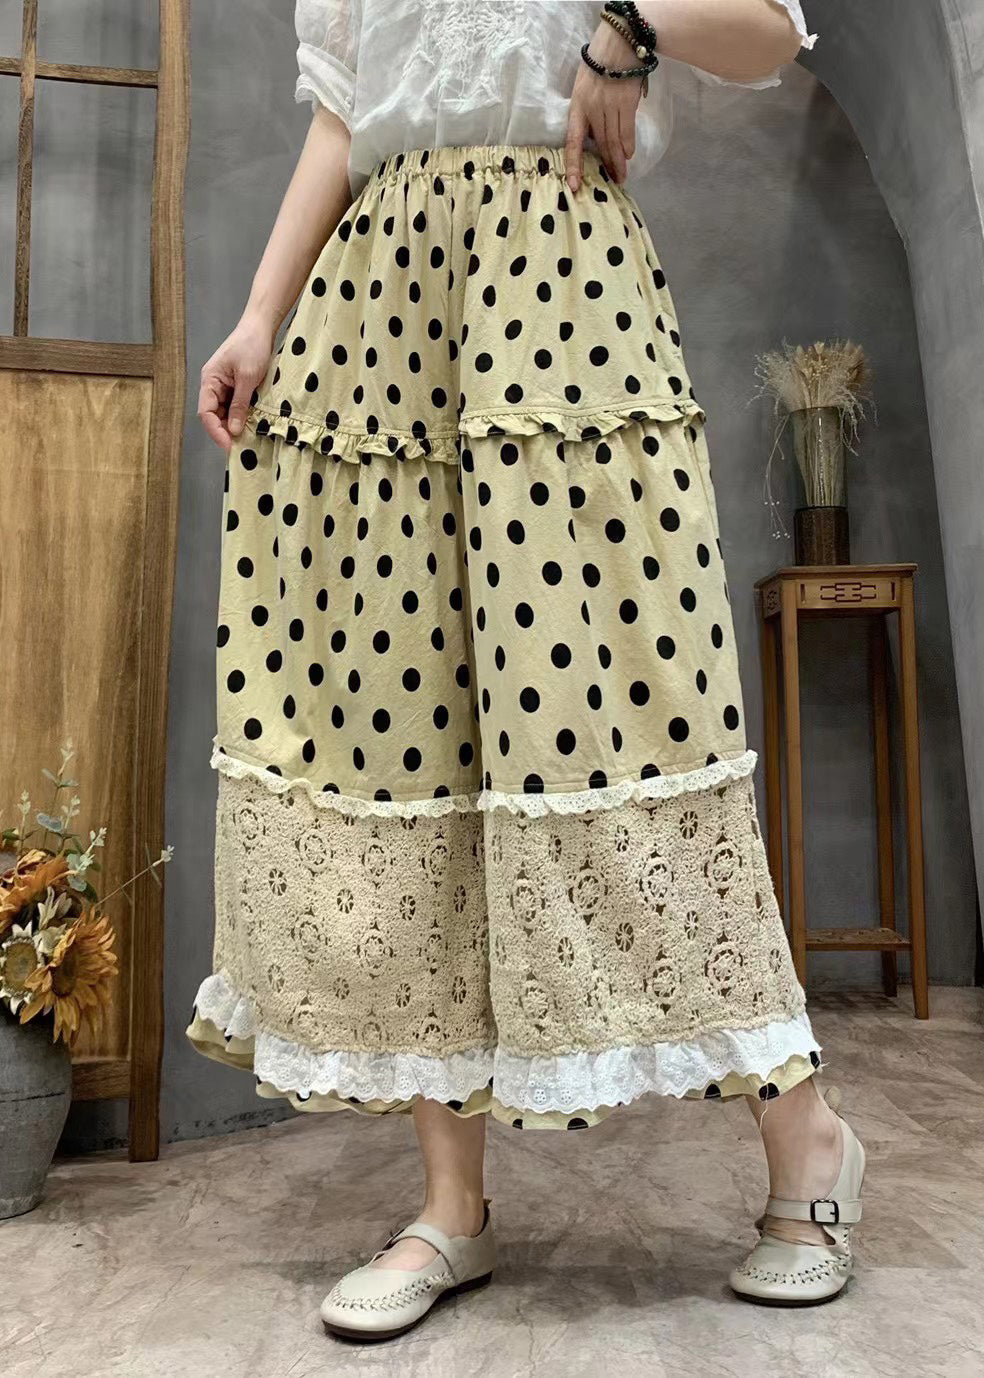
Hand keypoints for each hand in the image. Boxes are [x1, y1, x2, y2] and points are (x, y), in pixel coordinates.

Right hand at [197, 314, 275, 451]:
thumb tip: (234, 430)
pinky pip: (235, 406)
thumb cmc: (252, 346)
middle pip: (214, 416)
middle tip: (242, 446)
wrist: (260, 326)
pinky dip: (242, 416)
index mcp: (209, 381)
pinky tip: (251, 424)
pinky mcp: (235, 386)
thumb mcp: (248, 378)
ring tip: (248, 438)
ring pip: (225, 413)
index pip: (206, 413)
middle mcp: (213, 385)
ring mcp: (224, 386)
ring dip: (235, 425)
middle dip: (226, 431)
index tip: (229, 446)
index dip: (216, 432)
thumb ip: (240, 405)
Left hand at [565, 21, 644, 191]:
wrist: (617, 44)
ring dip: (619, 161)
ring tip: (622, 175)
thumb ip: (586, 113)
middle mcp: (592, 110)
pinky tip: (629, 155)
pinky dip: (628, 145)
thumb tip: (594, 138)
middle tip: (614, 182)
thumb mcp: (583, 89)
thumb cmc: (598, 67)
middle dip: (607, 166)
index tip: (574, 185)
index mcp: (577, 107)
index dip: (573, 165)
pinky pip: (627, 130)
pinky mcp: (626, 103)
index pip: (572, 142)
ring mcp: (610, 106)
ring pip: (614, 141)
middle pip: (600, 145)